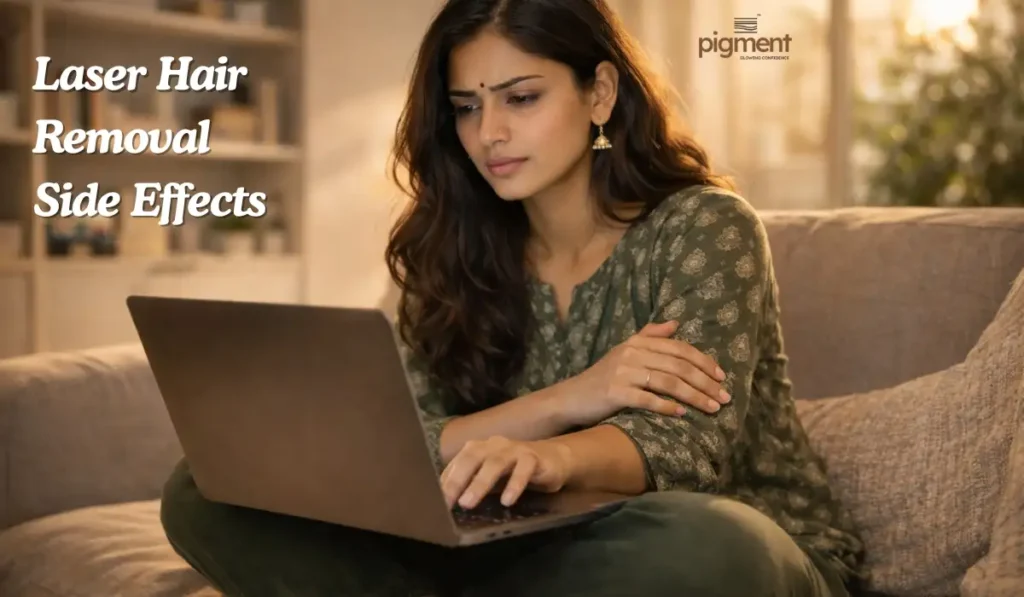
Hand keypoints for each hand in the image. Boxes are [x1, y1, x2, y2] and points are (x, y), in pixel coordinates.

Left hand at [440, 436, 570, 508]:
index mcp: (478, 449)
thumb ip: (471, 485)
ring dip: (480, 483)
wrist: (554, 459)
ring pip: (495, 463)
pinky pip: (523, 469)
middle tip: (446, 502)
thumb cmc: (515, 471)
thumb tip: (446, 505)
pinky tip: (507, 501)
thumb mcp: (490, 479)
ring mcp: (514, 450)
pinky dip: (514, 485)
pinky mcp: (534, 458)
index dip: (444, 482)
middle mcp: (493, 445)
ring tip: (468, 503)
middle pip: (471, 458)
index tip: (432, 503)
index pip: (457, 464)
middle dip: (456, 480)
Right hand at [560, 320, 728, 425]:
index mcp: (638, 343)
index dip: (703, 361)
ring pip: (668, 382)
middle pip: (677, 366)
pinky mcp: (615, 393)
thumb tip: (676, 323)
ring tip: (711, 408)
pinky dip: (667, 407)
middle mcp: (632, 353)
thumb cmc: (603, 377)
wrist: (572, 397)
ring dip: (694, 396)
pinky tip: (682, 414)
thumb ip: (650, 335)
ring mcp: (623, 373)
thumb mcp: (625, 351)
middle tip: (723, 397)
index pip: (679, 348)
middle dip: (704, 382)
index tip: (721, 377)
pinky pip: (647, 399)